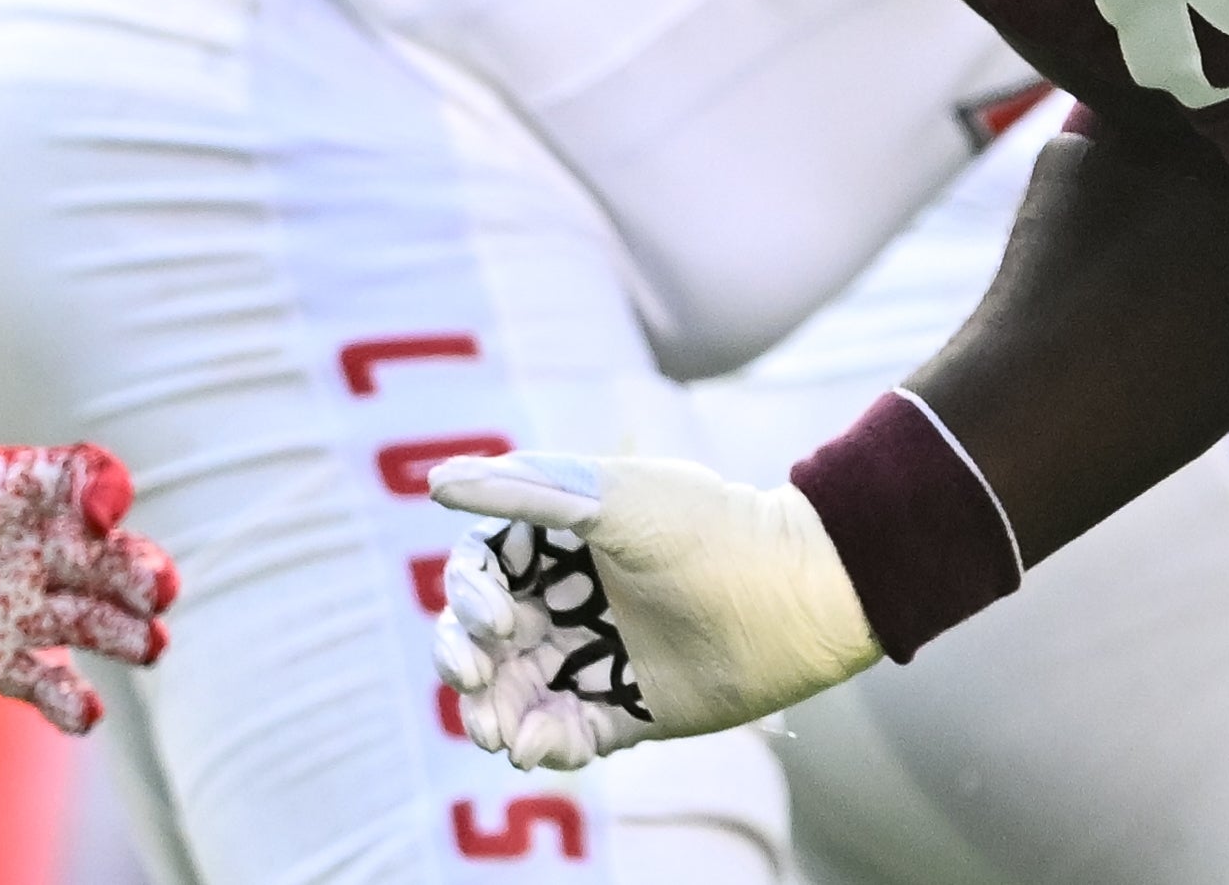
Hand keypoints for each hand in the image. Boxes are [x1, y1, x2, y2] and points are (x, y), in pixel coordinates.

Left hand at [0, 418, 176, 734]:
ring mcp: (16, 608)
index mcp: (8, 488)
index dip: (105, 489)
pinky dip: (72, 701)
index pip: (81, 479)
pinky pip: (47, 683)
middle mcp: (28, 546)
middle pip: (109, 555)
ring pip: (94, 620)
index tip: (104, 513)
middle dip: (141, 570)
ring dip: (129, 633)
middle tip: (158, 591)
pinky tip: (86, 714)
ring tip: (151, 648)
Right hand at [427, 452, 878, 770]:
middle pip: (482, 635)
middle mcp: (568, 596)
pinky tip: (539, 748)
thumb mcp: (613, 499)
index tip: (494, 620)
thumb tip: (436, 479)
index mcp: (559, 538)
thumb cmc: (708, 531)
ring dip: (491, 711)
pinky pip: (560, 732)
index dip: (467, 597)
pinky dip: (541, 742)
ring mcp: (593, 653)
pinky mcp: (621, 708)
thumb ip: (525, 491)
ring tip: (497, 733)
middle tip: (477, 682)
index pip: (480, 570)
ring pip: (512, 690)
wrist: (792, 597)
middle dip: (465, 661)